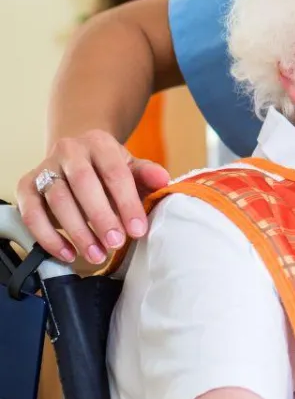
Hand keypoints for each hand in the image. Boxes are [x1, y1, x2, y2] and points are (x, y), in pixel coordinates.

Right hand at [15, 130, 169, 263]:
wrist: (77, 156)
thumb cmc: (108, 167)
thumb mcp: (130, 167)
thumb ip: (146, 174)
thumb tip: (163, 180)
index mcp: (99, 143)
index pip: (115, 173)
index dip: (127, 203)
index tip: (138, 229)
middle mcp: (69, 151)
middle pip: (83, 184)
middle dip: (101, 217)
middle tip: (116, 243)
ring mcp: (45, 168)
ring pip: (57, 200)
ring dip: (77, 231)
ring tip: (96, 254)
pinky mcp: (26, 186)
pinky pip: (32, 213)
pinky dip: (48, 236)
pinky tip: (67, 253)